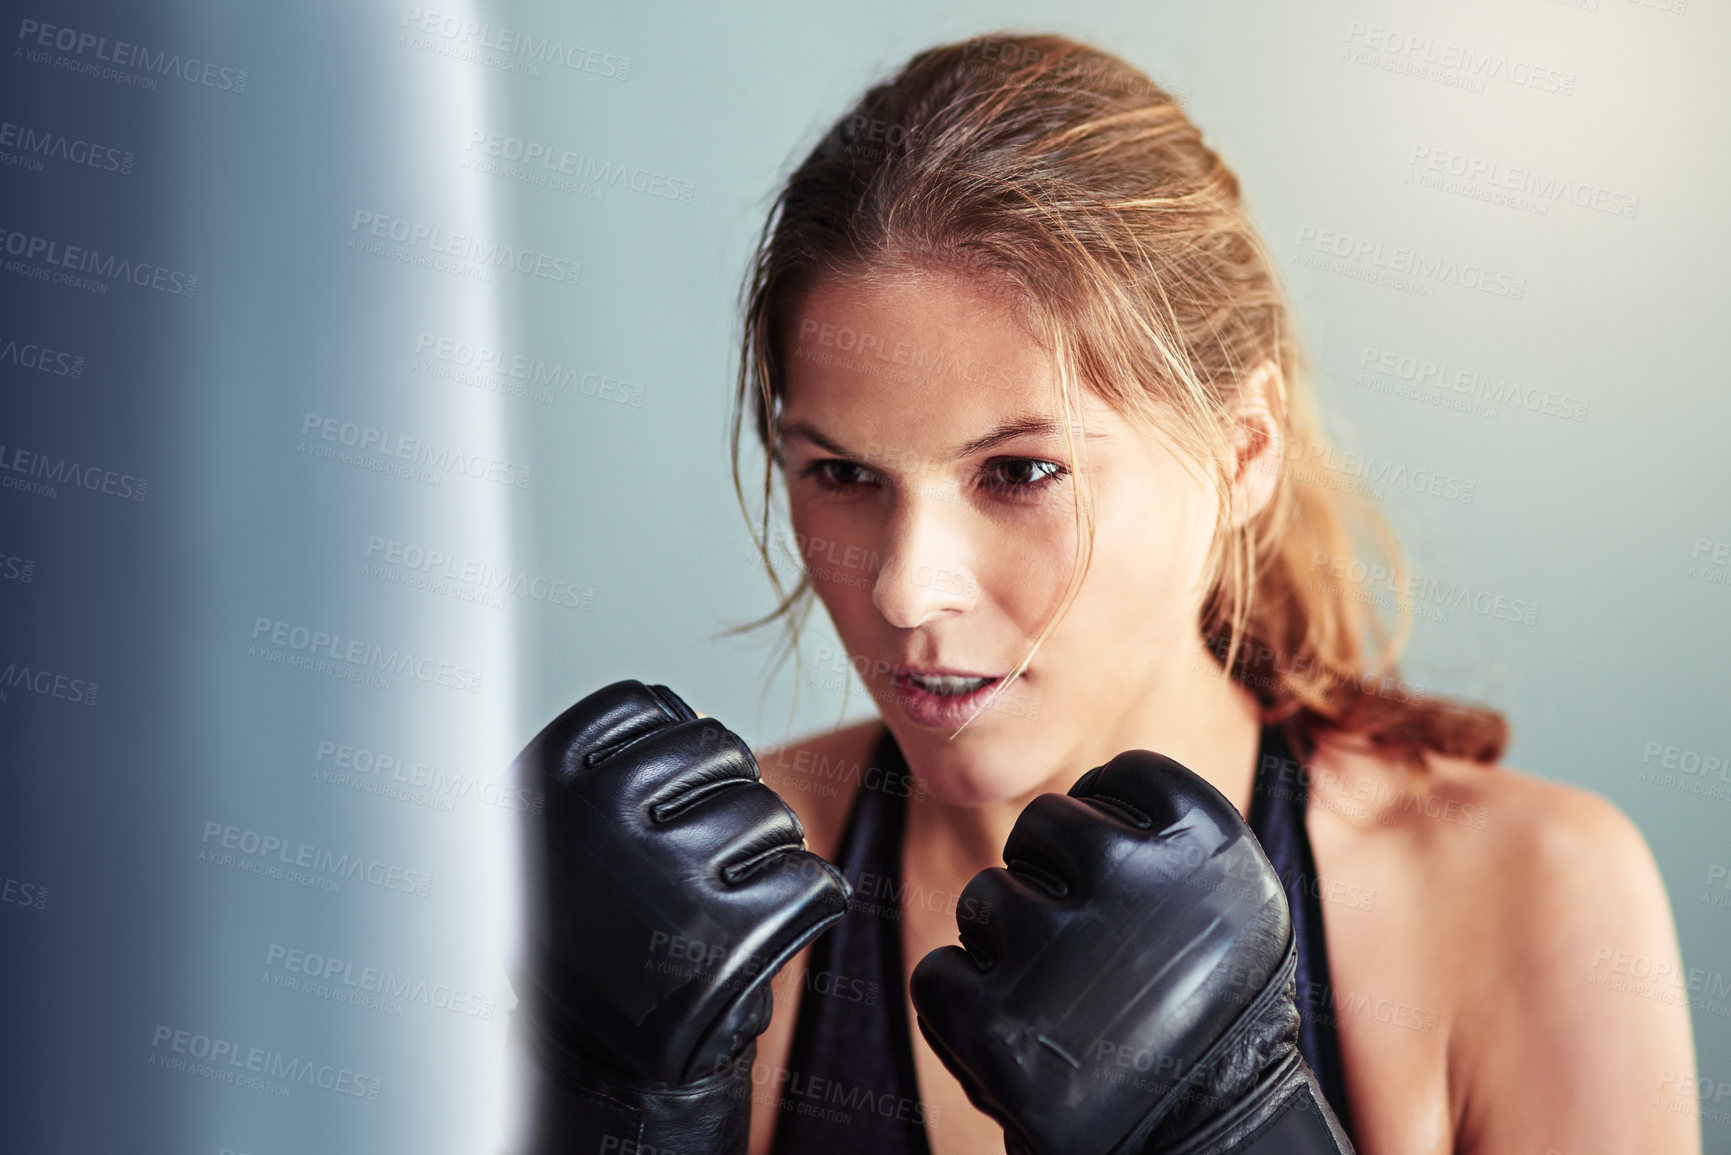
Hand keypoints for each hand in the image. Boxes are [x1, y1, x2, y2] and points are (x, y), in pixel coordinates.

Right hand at [512, 679, 851, 1153]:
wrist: (592, 1065)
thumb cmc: (588, 931)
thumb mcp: (559, 831)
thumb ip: (613, 759)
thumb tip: (689, 709)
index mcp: (541, 779)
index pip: (646, 704)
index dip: (669, 755)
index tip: (651, 809)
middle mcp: (595, 818)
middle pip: (722, 750)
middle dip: (727, 801)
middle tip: (693, 867)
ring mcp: (663, 875)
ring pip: (773, 817)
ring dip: (766, 858)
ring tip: (715, 908)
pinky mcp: (727, 937)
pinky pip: (814, 882)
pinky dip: (807, 906)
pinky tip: (761, 934)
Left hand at [910, 749, 1353, 1154]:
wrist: (1210, 1149)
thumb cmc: (1215, 1026)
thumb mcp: (1232, 911)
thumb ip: (1166, 842)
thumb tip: (1088, 791)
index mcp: (1208, 839)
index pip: (1123, 777)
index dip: (1112, 826)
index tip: (1128, 883)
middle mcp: (1135, 875)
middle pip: (1043, 823)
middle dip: (1051, 880)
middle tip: (1093, 955)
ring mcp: (1059, 948)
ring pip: (985, 897)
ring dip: (1008, 949)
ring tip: (1065, 1008)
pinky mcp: (995, 1023)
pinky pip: (940, 975)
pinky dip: (965, 1012)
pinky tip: (1023, 1045)